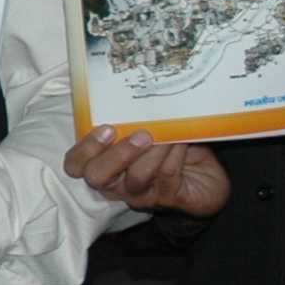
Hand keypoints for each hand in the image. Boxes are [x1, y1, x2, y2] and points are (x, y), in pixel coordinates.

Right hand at [65, 125, 231, 217]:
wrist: (208, 177)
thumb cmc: (169, 150)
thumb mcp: (147, 132)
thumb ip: (133, 120)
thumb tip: (131, 86)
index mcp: (103, 165)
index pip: (76, 164)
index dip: (84, 149)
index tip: (106, 128)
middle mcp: (116, 184)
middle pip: (98, 176)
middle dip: (117, 154)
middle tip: (140, 134)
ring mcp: (141, 194)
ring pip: (137, 176)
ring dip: (153, 151)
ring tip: (166, 133)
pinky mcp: (168, 198)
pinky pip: (167, 176)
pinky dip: (174, 155)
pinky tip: (181, 141)